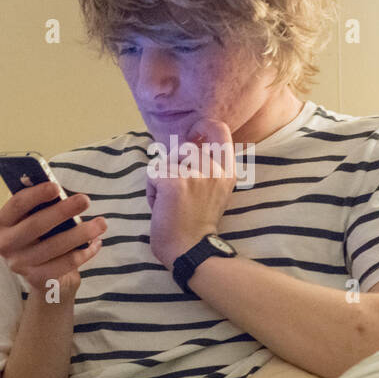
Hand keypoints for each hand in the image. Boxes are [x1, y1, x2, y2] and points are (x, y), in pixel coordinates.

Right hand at [0, 182, 104, 297]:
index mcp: (4, 222)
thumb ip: (46, 205)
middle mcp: (6, 244)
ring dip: (81, 233)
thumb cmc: (44, 236)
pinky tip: (96, 243)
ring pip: (53, 246)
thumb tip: (64, 193)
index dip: (36, 195)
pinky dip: (84, 252)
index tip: (56, 187)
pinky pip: (65, 264)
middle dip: (62, 211)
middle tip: (85, 200)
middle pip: (35, 225)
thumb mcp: (40, 217)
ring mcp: (19, 264)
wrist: (44, 275)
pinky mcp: (36, 279)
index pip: (17, 205)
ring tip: (101, 223)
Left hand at [146, 117, 234, 267]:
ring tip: (170, 202)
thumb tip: (190, 143)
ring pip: (165, 162)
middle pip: (183, 147)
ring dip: (161, 180)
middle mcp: (214, 168)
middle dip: (173, 167)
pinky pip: (152, 174)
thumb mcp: (214, 191)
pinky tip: (161, 207)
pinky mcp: (173, 182)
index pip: (219, 130)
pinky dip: (151, 191)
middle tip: (178, 193)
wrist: (191, 250)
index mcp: (227, 170)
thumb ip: (208, 168)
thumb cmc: (197, 224)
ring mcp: (194, 174)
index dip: (203, 127)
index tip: (193, 133)